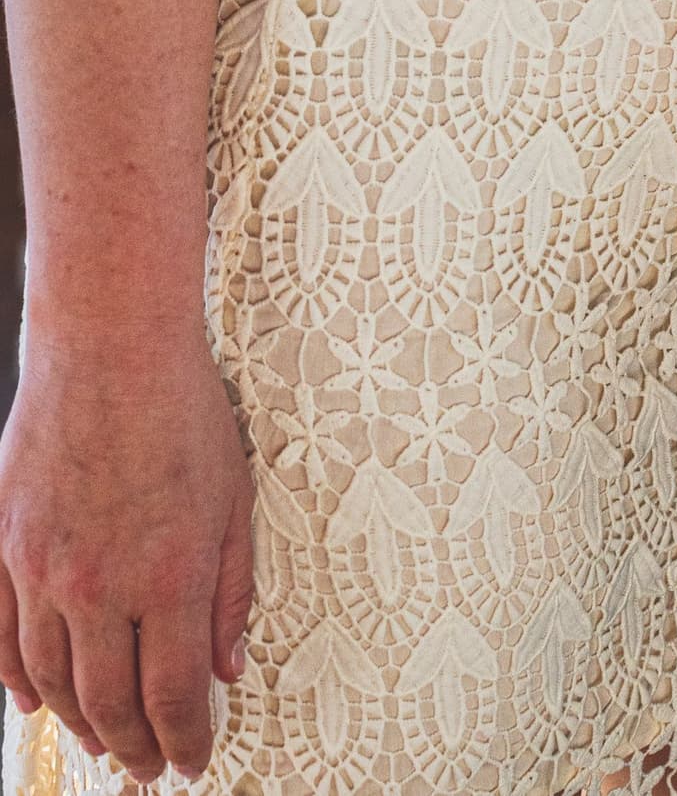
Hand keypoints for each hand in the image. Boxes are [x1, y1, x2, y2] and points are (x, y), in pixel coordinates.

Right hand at [0, 328, 255, 780]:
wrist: (109, 344)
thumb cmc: (182, 409)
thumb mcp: (234, 497)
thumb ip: (231, 590)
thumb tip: (228, 667)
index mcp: (168, 574)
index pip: (173, 694)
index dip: (184, 740)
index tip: (192, 762)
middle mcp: (100, 584)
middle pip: (109, 703)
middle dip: (133, 747)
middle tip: (147, 767)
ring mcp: (42, 569)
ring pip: (54, 680)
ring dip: (79, 724)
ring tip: (104, 741)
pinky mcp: (5, 548)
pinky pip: (3, 638)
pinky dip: (19, 681)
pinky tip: (37, 702)